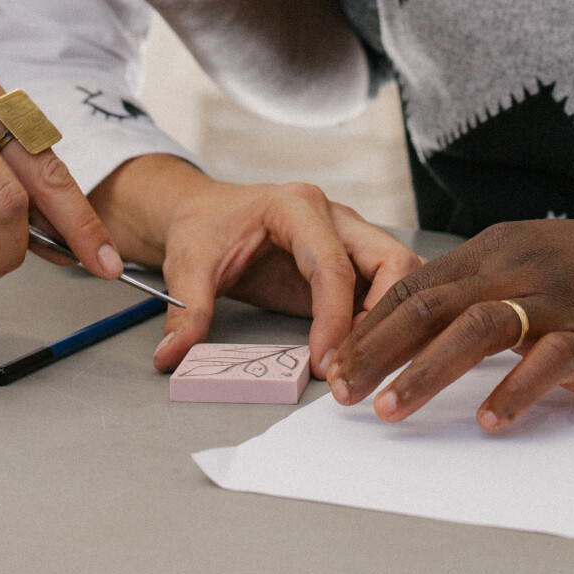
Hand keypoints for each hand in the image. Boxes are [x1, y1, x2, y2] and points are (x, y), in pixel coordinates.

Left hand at [94, 157, 420, 377]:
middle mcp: (334, 216)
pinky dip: (388, 319)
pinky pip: (387, 286)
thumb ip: (187, 310)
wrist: (206, 214)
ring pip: (399, 272)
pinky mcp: (353, 260)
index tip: (325, 362)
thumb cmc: (203, 229)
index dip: (334, 318)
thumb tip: (174, 355)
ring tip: (370, 363)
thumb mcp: (188, 265)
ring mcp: (349, 236)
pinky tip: (373, 352)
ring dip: (392, 319)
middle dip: (385, 315)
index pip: (332, 264)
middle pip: (389, 258)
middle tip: (363, 365)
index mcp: (295, 207)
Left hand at [324, 216, 573, 429]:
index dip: (369, 324)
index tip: (334, 362)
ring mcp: (558, 301)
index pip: (415, 285)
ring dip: (426, 371)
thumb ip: (485, 288)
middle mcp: (519, 268)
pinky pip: (549, 362)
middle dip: (376, 349)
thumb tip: (425, 327)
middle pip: (431, 304)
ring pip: (476, 328)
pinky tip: (490, 422)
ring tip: (390, 411)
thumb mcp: (538, 260)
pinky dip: (515, 391)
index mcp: (497, 249)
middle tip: (339, 392)